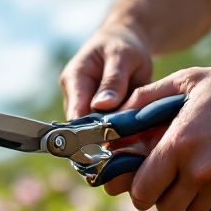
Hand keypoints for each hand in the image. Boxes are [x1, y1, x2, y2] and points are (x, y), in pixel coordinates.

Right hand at [60, 24, 152, 194]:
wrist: (126, 44)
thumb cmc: (122, 46)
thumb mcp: (121, 57)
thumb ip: (113, 81)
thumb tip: (102, 106)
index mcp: (74, 80)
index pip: (75, 113)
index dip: (86, 134)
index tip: (102, 152)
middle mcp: (77, 99)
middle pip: (83, 130)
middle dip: (101, 147)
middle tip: (120, 167)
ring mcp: (89, 111)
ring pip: (95, 136)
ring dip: (113, 149)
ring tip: (129, 167)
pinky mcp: (102, 119)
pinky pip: (108, 135)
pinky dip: (122, 145)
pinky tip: (135, 159)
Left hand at [119, 63, 210, 210]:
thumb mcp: (187, 81)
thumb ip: (147, 98)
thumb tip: (117, 114)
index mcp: (178, 145)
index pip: (142, 192)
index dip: (140, 192)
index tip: (145, 186)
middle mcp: (201, 171)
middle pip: (168, 209)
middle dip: (168, 197)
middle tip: (176, 181)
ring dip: (197, 200)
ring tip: (206, 174)